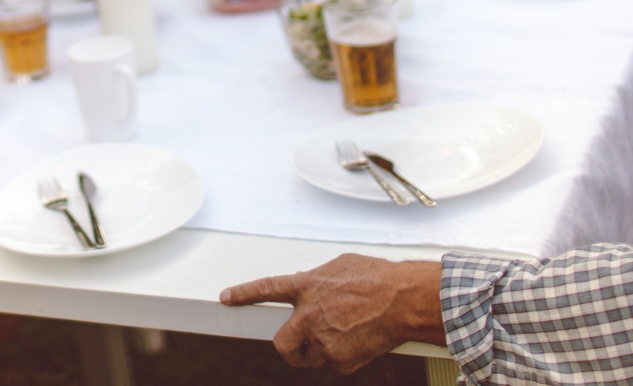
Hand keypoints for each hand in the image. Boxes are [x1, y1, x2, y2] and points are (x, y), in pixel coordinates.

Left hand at [219, 255, 445, 372]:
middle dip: (288, 345)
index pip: (266, 289)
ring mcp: (324, 341)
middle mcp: (310, 316)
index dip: (244, 293)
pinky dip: (341, 357)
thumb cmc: (378, 279)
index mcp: (308, 287)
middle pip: (281, 342)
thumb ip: (317, 280)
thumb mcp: (340, 268)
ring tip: (343, 335)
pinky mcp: (341, 361)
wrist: (405, 300)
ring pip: (308, 357)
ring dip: (319, 350)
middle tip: (301, 341)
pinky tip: (358, 341)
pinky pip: (332, 365)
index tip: (227, 297)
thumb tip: (309, 285)